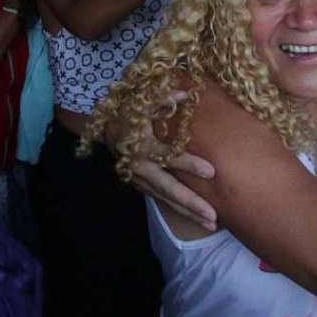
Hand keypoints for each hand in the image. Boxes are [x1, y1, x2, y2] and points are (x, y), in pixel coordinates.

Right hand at [107, 90, 217, 229]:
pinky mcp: (142, 186)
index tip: (211, 171)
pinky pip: (163, 201)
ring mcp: (140, 180)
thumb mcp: (141, 102)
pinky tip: (199, 220)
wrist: (104, 129)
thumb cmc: (128, 113)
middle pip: (168, 188)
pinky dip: (180, 211)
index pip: (168, 156)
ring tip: (211, 224)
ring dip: (188, 212)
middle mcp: (140, 167)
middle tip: (212, 215)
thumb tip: (185, 92)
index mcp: (141, 145)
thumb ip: (163, 98)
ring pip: (166, 199)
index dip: (188, 164)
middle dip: (190, 202)